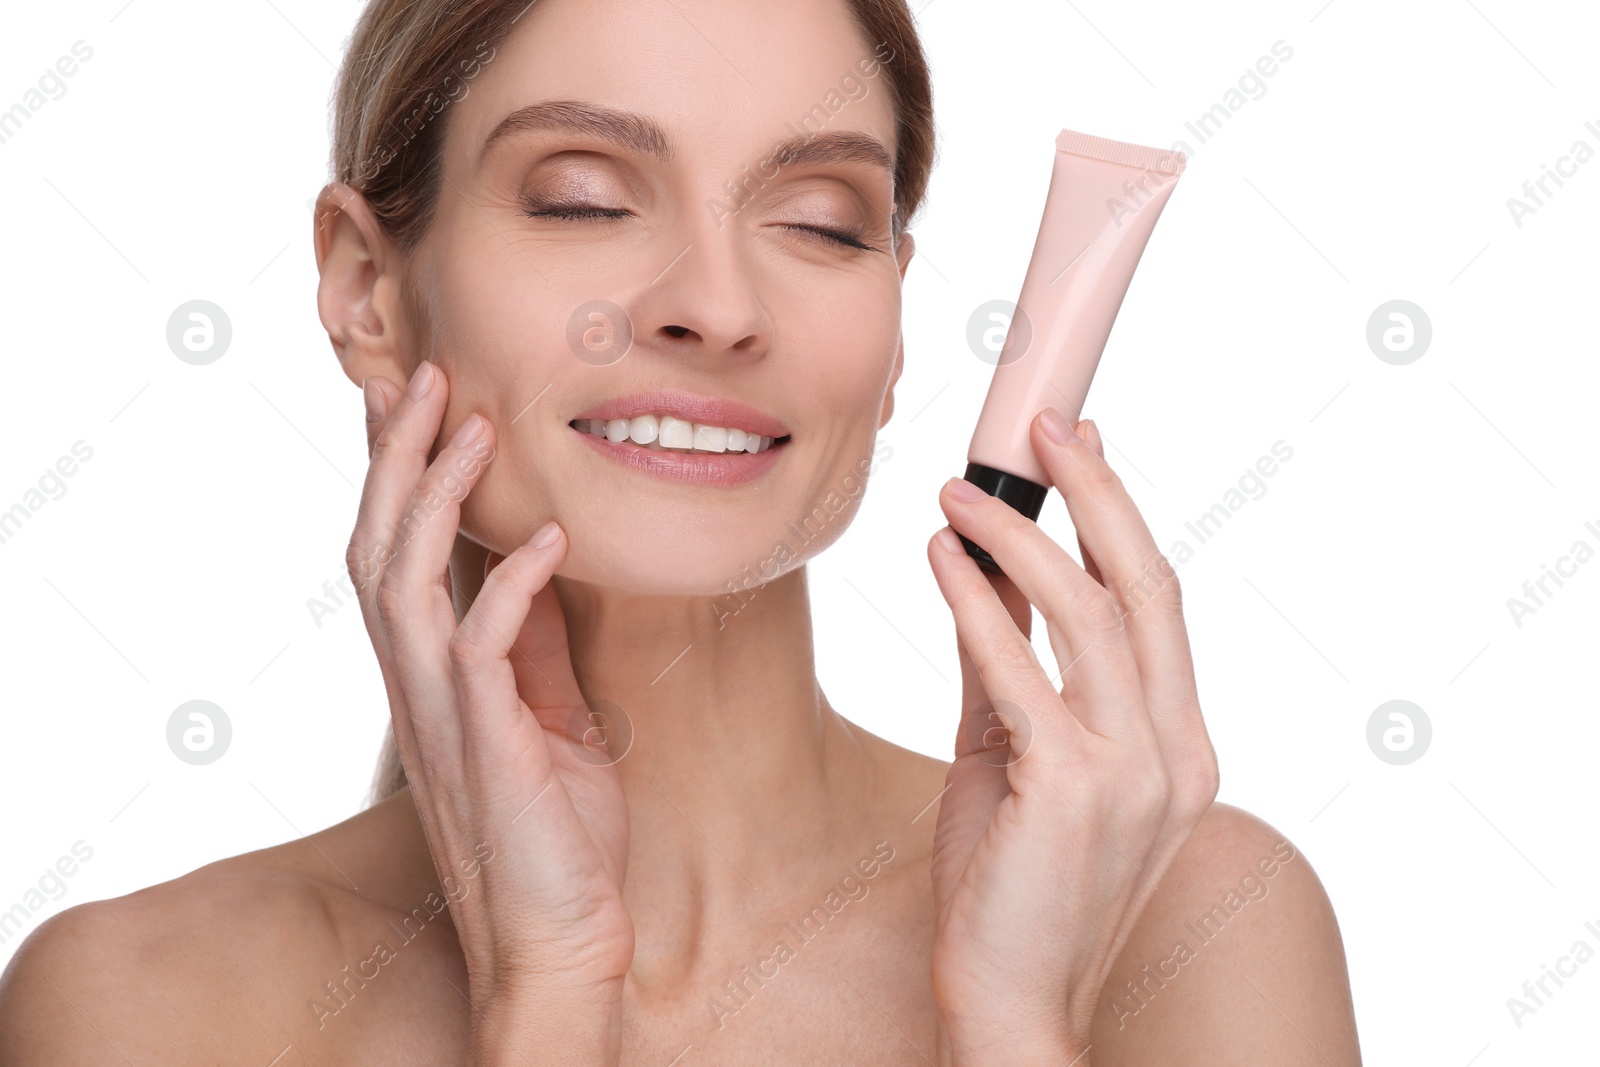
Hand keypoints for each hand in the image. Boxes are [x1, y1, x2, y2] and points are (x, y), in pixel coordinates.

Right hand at [350, 362, 631, 1063]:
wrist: (560, 937)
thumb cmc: (554, 833)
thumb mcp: (544, 717)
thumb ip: (529, 644)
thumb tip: (535, 564)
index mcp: (429, 675)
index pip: (392, 553)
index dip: (393, 475)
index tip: (408, 400)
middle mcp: (418, 685)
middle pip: (376, 547)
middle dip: (395, 459)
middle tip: (423, 377)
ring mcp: (443, 713)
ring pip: (405, 581)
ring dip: (436, 497)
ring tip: (471, 425)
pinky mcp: (486, 744)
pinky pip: (482, 646)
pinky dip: (512, 586)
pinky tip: (551, 539)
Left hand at [923, 409, 1219, 1063]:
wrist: (1009, 1001)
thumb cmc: (1011, 887)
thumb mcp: (1015, 763)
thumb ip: (1009, 677)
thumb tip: (980, 586)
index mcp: (1179, 744)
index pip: (1157, 602)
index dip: (1119, 515)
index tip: (1081, 448)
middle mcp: (1176, 750)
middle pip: (1144, 584)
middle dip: (1094, 491)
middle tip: (1040, 428)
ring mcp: (1136, 771)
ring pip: (1088, 613)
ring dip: (1015, 539)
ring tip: (955, 496)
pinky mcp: (1074, 789)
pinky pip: (1021, 672)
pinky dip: (977, 607)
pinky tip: (940, 563)